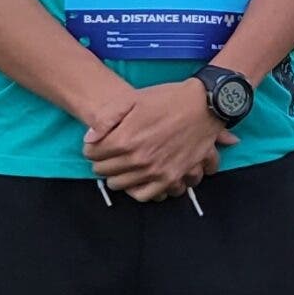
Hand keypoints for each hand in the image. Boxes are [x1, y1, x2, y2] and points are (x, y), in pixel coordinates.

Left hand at [84, 80, 233, 199]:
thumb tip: (89, 139)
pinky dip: (136, 189)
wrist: (204, 105)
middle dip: (102, 161)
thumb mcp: (132, 99)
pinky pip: (144, 195)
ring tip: (122, 165)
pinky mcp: (171, 178)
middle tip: (110, 154)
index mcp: (124, 139)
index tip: (99, 144)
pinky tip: (137, 179)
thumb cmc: (167, 99)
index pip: (92, 153)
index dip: (93, 148)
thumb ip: (106, 118)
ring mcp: (155, 171)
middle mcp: (138, 159)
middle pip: (104, 170)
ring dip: (117, 175)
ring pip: (120, 184)